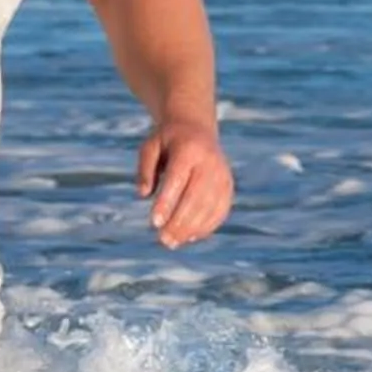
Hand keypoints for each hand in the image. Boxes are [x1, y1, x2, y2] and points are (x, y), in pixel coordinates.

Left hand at [138, 117, 233, 249]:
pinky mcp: (228, 186)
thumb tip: (143, 194)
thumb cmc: (167, 141)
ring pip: (210, 206)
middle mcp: (210, 162)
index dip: (167, 202)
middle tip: (162, 240)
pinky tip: (189, 237)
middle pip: (196, 196)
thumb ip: (144, 169)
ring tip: (172, 243)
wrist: (196, 128)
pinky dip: (206, 226)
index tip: (154, 223)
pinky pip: (220, 210)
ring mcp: (222, 175)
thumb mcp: (150, 146)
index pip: (178, 179)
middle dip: (180, 221)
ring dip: (192, 228)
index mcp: (188, 148)